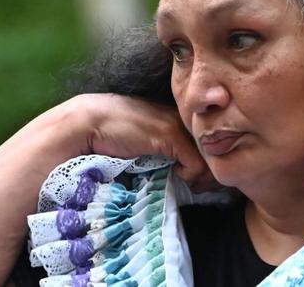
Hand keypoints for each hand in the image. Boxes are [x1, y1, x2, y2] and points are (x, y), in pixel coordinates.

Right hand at [65, 93, 218, 191]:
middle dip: (209, 173)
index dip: (208, 165)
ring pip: (208, 158)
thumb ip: (169, 151)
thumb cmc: (115, 134)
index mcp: (180, 118)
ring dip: (200, 177)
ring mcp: (179, 125)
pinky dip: (189, 175)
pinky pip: (196, 164)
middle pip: (213, 150)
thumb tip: (189, 174)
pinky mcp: (171, 135)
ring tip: (186, 182)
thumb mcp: (149, 143)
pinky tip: (175, 173)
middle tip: (198, 186)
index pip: (208, 143)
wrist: (91, 121)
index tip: (200, 181)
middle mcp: (184, 118)